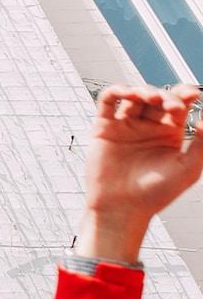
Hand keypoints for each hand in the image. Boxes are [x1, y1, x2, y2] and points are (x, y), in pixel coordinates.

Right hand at [77, 86, 202, 263]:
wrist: (123, 207)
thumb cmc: (156, 193)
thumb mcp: (188, 168)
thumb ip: (202, 143)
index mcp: (169, 134)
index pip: (178, 106)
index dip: (185, 95)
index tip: (193, 94)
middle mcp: (147, 127)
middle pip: (157, 98)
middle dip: (165, 96)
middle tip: (171, 105)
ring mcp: (125, 125)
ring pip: (134, 96)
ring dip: (142, 91)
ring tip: (150, 98)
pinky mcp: (105, 127)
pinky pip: (108, 102)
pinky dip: (115, 91)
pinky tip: (126, 93)